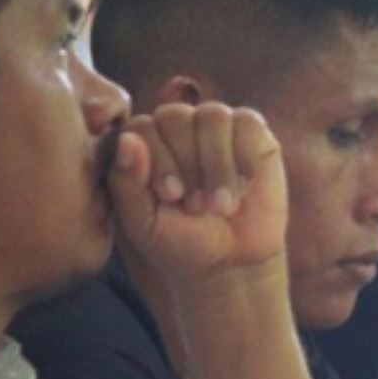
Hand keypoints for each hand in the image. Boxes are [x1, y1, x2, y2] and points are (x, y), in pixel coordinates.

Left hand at [105, 103, 286, 286]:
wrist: (230, 262)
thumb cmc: (179, 241)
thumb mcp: (142, 222)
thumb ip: (126, 182)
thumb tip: (129, 140)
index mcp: (143, 144)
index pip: (142, 126)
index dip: (157, 158)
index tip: (171, 196)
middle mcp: (177, 127)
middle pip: (175, 116)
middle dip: (187, 164)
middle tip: (197, 206)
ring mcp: (214, 127)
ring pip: (213, 116)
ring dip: (217, 165)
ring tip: (220, 206)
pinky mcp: (251, 133)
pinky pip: (247, 123)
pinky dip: (244, 158)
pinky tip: (242, 188)